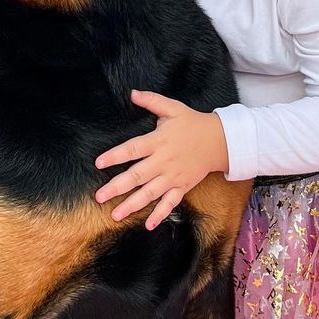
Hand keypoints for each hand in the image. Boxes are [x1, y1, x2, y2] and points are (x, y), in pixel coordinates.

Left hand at [95, 90, 228, 229]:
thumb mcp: (172, 108)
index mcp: (158, 141)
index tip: (99, 163)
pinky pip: (170, 203)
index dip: (115, 156)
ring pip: (150, 193)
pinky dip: (160, 215)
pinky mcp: (182, 187)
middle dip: (117, 187)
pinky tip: (148, 225)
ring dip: (132, 205)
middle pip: (138, 176)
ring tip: (115, 215)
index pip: (133, 149)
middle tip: (99, 197)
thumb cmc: (192, 123)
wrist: (219, 141)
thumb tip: (132, 93)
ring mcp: (173, 177)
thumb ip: (151, 100)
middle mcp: (164, 161)